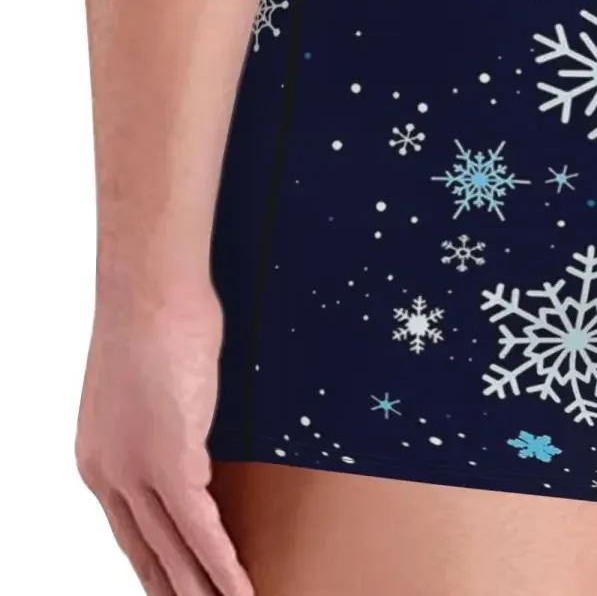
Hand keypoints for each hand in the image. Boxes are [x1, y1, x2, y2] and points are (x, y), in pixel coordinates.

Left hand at [76, 287, 252, 595]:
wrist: (150, 289)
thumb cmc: (153, 315)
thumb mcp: (149, 379)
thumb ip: (163, 416)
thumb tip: (188, 429)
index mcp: (99, 456)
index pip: (129, 529)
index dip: (153, 565)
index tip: (170, 586)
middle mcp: (109, 473)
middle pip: (146, 550)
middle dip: (174, 588)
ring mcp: (136, 469)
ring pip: (174, 548)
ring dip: (202, 588)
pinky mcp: (171, 459)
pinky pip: (201, 527)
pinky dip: (222, 562)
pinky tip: (238, 585)